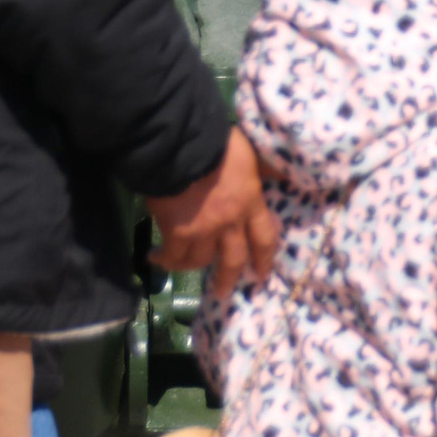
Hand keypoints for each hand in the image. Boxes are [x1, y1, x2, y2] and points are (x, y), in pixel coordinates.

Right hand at [146, 127, 277, 301]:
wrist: (182, 146)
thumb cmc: (218, 144)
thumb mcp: (250, 153)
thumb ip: (262, 170)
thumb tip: (282, 175)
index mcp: (250, 203)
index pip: (265, 237)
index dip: (265, 258)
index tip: (262, 273)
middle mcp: (230, 223)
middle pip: (234, 260)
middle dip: (229, 278)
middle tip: (224, 293)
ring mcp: (203, 230)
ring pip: (200, 260)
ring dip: (190, 266)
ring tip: (180, 266)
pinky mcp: (176, 232)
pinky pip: (172, 255)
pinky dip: (163, 260)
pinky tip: (154, 257)